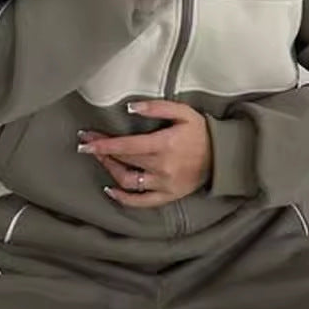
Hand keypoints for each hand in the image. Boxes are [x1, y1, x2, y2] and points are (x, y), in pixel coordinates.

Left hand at [77, 100, 211, 207]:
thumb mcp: (183, 112)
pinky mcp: (168, 196)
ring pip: (128, 181)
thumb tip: (131, 107)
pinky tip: (111, 189)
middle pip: (124, 161)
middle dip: (102, 152)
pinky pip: (141, 201)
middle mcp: (162, 167)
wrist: (222, 156)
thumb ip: (157, 107)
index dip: (103, 144)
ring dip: (110, 170)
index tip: (86, 140)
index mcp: (164, 144)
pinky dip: (124, 198)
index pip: (126, 146)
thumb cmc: (201, 131)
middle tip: (88, 143)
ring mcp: (164, 184)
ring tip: (101, 158)